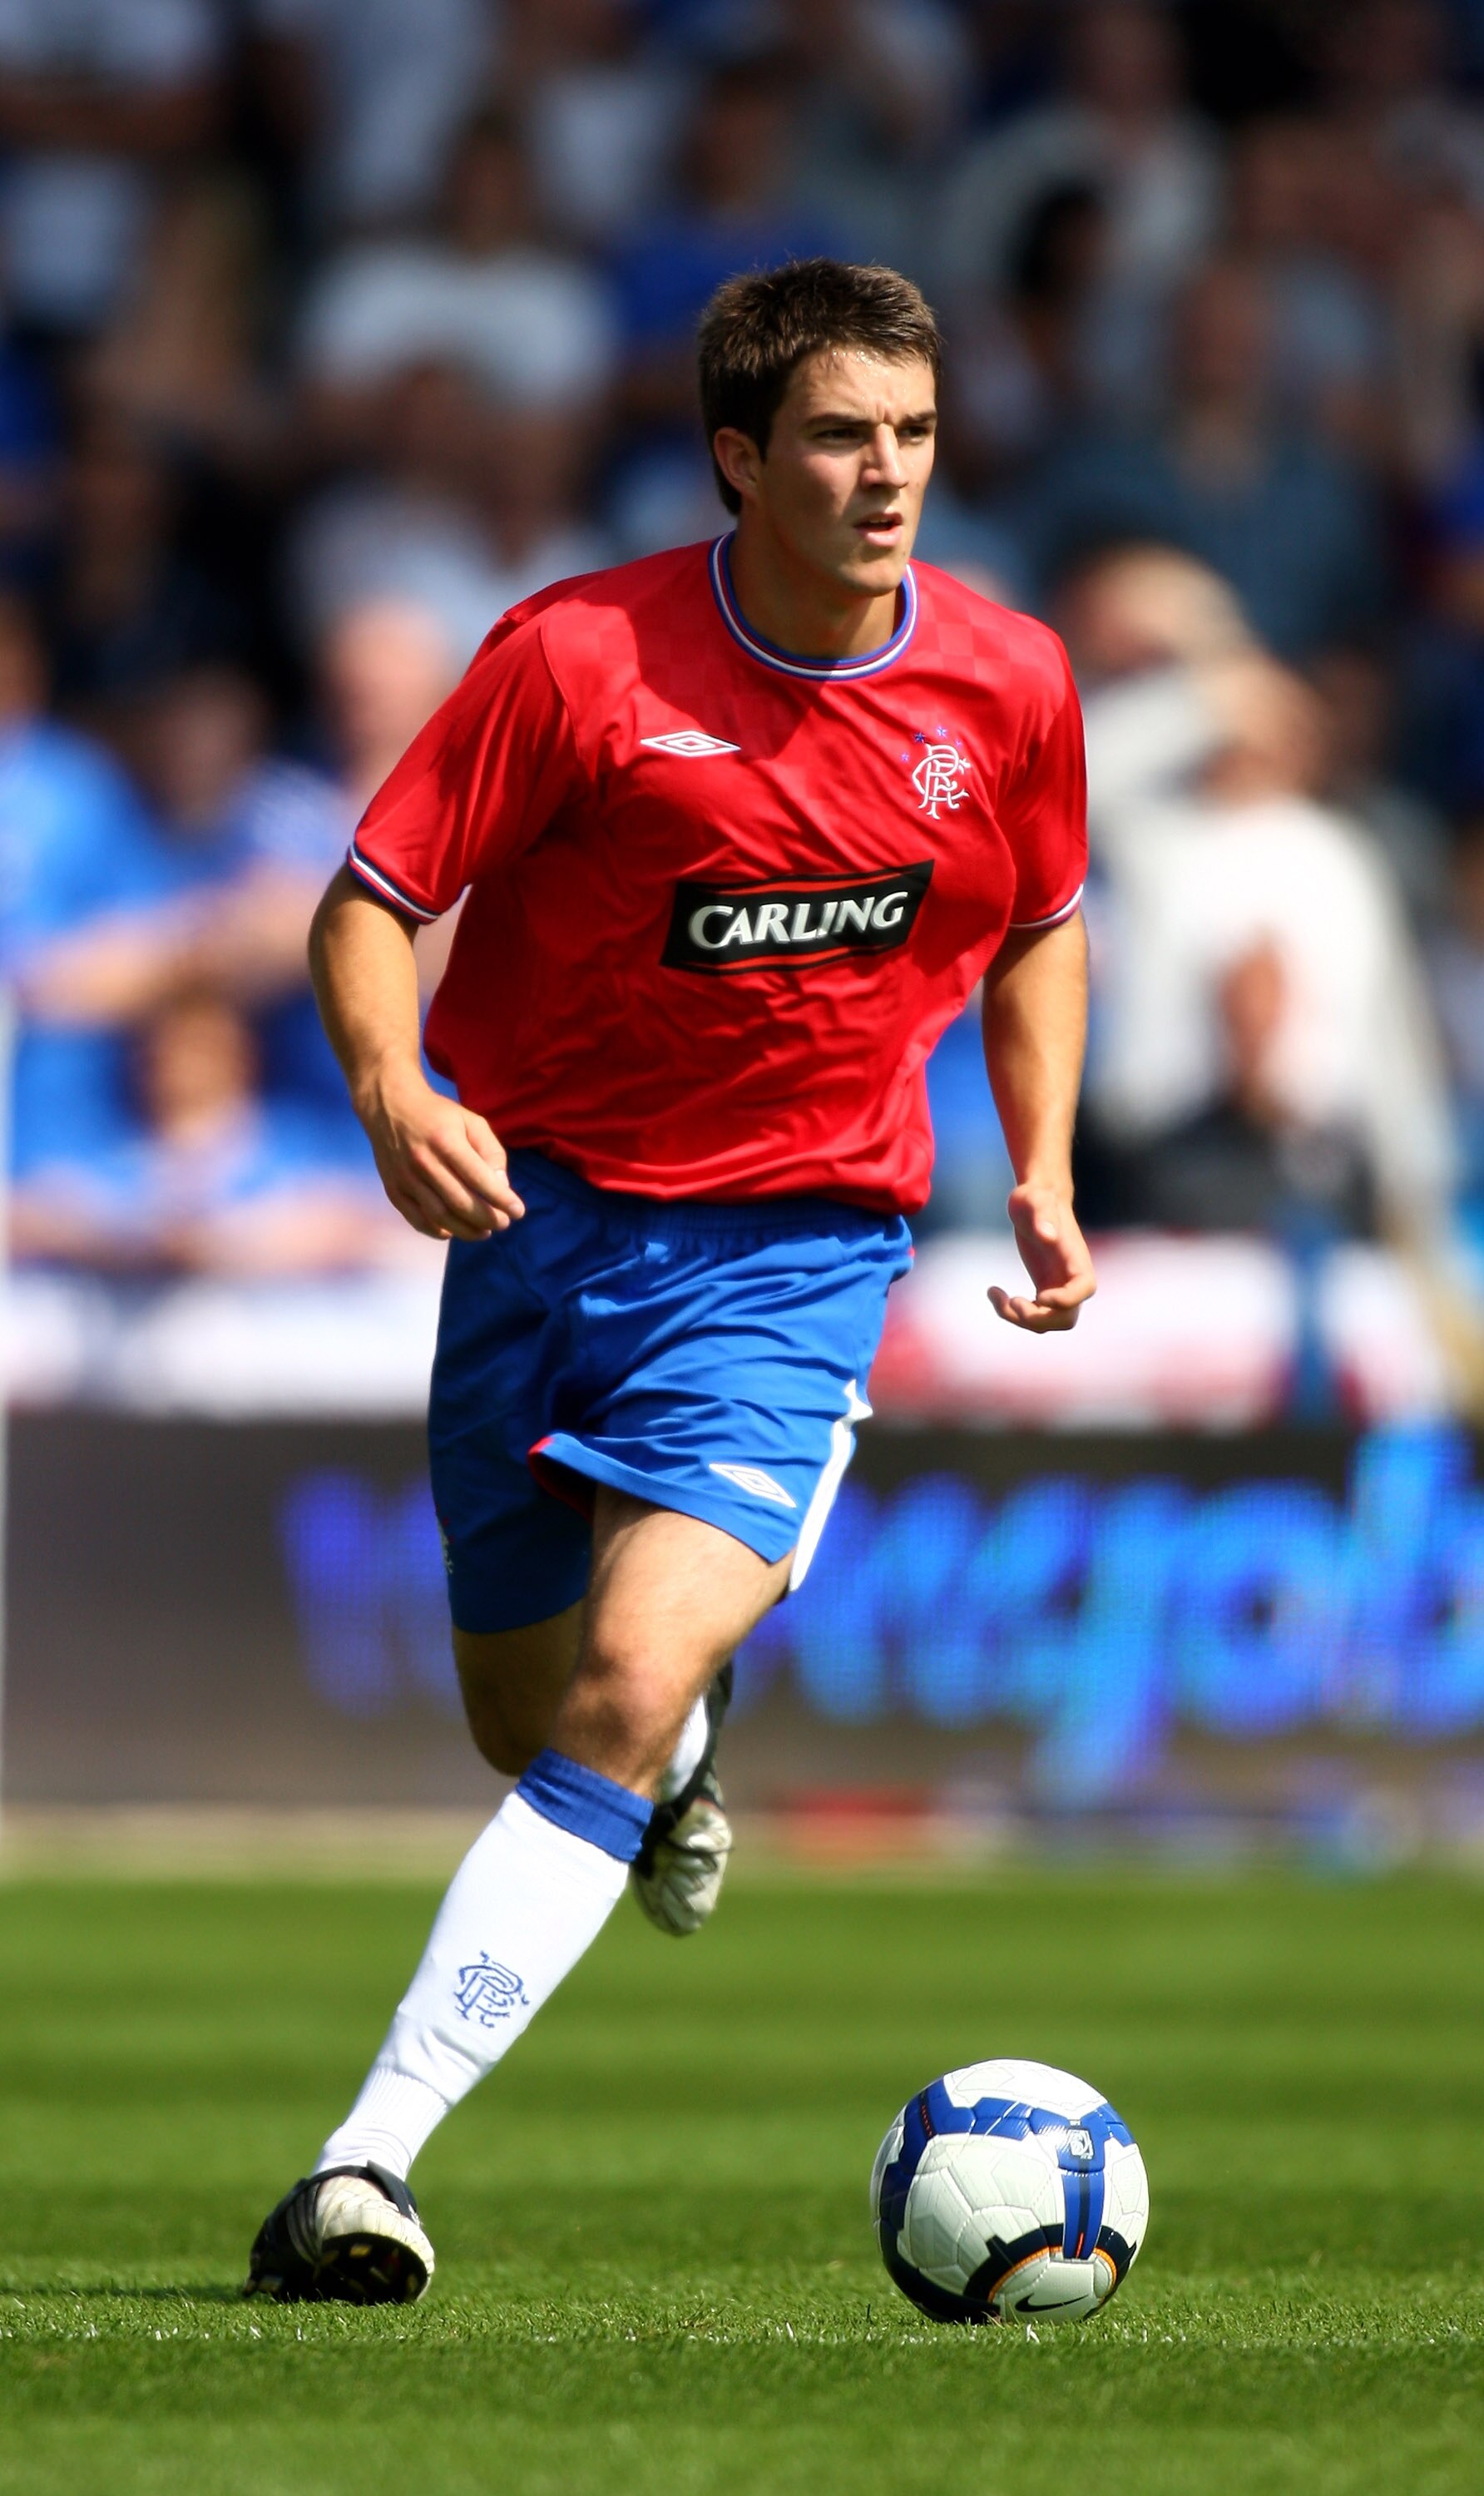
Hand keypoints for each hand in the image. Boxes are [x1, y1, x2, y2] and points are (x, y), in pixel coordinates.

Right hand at [359, 1066, 524, 1240]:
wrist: (389, 1107)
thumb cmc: (438, 1115)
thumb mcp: (471, 1121)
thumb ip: (491, 1151)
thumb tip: (501, 1186)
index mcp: (446, 1141)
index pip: (479, 1178)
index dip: (501, 1199)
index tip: (518, 1212)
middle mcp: (423, 1162)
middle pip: (460, 1202)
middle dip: (487, 1218)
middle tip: (503, 1224)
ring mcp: (405, 1178)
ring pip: (440, 1215)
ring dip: (466, 1230)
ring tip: (484, 1232)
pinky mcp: (393, 1190)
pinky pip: (417, 1219)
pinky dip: (437, 1231)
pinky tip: (453, 1231)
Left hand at [989, 1182, 1094, 1333]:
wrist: (1034, 1201)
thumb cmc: (1036, 1198)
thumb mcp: (1035, 1200)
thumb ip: (1043, 1214)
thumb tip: (1048, 1235)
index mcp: (1076, 1257)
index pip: (1085, 1288)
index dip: (1066, 1300)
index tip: (1040, 1296)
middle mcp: (1071, 1277)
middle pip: (1067, 1318)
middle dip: (1039, 1319)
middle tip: (1013, 1302)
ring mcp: (1058, 1286)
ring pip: (1048, 1322)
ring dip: (1021, 1319)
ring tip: (997, 1296)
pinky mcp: (1043, 1289)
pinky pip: (1033, 1315)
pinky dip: (1011, 1312)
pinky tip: (993, 1292)